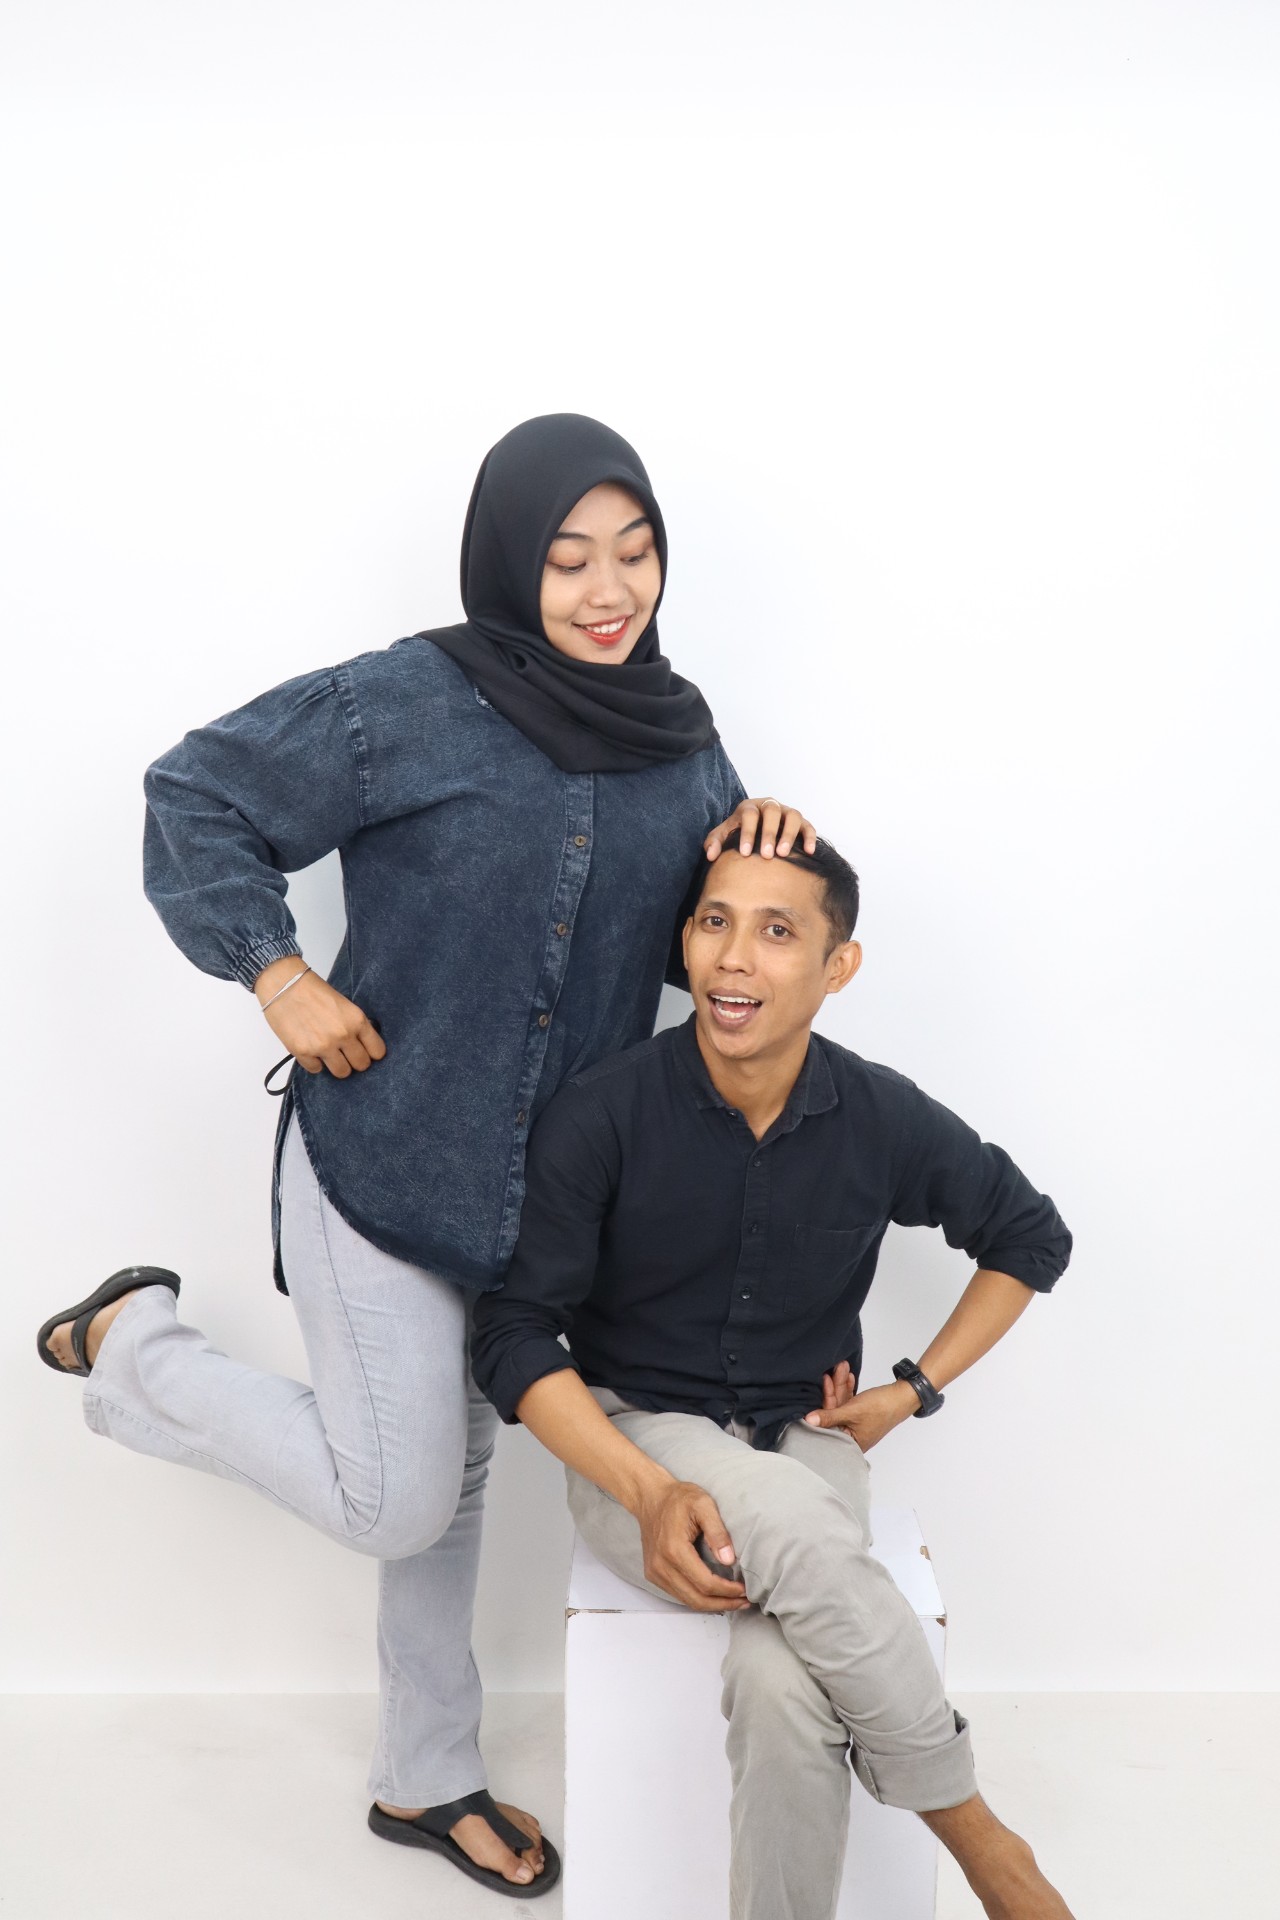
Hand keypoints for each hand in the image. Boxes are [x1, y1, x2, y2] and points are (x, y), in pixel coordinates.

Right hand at [255, 959, 386, 1078]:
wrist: (284, 985)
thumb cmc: (312, 990)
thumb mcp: (345, 1005)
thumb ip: (355, 1025)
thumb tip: (362, 1044)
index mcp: (357, 1021)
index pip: (378, 1051)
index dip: (372, 1053)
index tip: (366, 1052)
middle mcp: (343, 1035)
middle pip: (361, 1065)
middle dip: (356, 1061)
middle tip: (347, 1054)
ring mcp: (323, 1046)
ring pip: (342, 1072)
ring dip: (337, 1065)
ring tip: (330, 1054)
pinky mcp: (303, 1053)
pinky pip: (317, 1069)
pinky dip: (314, 1062)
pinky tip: (311, 1048)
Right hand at [634, 1479, 749, 1613]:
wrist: (651, 1497)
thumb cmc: (678, 1499)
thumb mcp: (703, 1504)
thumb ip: (717, 1531)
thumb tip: (729, 1560)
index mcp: (674, 1549)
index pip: (705, 1583)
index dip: (727, 1591)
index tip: (744, 1590)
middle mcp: (661, 1565)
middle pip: (696, 1599)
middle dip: (723, 1603)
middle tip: (744, 1601)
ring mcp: (655, 1572)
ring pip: (687, 1600)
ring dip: (712, 1605)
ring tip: (733, 1601)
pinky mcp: (653, 1574)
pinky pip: (678, 1594)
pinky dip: (698, 1598)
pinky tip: (714, 1594)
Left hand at [705, 797, 817, 860]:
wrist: (757, 829)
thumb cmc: (739, 833)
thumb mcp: (725, 835)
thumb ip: (715, 842)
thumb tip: (711, 856)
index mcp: (750, 807)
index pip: (749, 815)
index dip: (748, 833)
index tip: (745, 853)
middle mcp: (769, 806)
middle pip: (772, 812)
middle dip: (769, 833)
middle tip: (767, 855)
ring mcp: (787, 812)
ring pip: (793, 816)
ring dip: (789, 834)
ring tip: (783, 854)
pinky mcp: (801, 822)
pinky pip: (808, 826)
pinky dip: (810, 837)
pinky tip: (809, 852)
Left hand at [802, 1376, 917, 1451]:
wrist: (904, 1396)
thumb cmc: (881, 1408)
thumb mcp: (852, 1411)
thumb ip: (829, 1416)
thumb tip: (808, 1421)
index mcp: (850, 1443)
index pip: (828, 1426)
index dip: (822, 1408)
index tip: (818, 1388)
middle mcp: (852, 1436)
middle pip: (835, 1412)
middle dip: (833, 1390)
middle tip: (830, 1372)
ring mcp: (857, 1424)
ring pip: (842, 1404)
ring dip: (841, 1386)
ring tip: (841, 1367)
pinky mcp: (862, 1414)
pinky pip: (850, 1402)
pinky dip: (848, 1390)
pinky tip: (847, 1377)